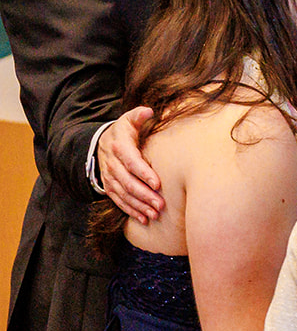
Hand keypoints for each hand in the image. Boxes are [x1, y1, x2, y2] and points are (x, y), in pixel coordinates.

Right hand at [99, 107, 163, 222]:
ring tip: (155, 214)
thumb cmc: (124, 131)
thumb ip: (138, 115)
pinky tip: (143, 219)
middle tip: (161, 205)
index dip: (144, 173)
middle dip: (144, 195)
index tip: (158, 183)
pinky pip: (118, 201)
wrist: (101, 142)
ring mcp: (109, 177)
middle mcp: (112, 164)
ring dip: (139, 206)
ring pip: (123, 194)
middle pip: (127, 182)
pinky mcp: (109, 186)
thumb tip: (149, 111)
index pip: (131, 162)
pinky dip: (131, 211)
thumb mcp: (128, 119)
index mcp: (119, 147)